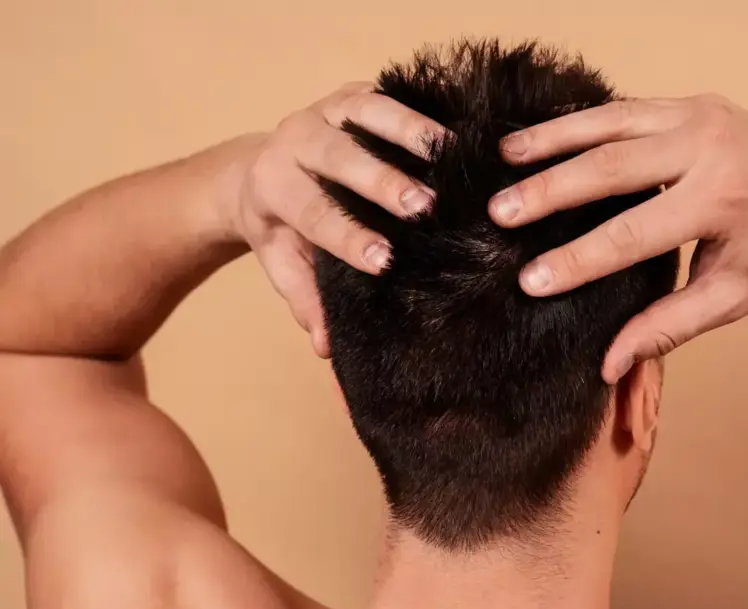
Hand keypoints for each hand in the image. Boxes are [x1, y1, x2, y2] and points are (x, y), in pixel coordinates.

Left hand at [221, 82, 446, 356]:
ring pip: (367, 112)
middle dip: (382, 181)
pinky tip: (460, 125)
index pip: (313, 214)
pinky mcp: (354, 93)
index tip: (385, 261)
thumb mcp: (285, 264)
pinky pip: (389, 93)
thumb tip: (327, 349)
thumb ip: (306, 303)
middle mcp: (295, 139)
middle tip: (423, 206)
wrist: (260, 167)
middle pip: (339, 157)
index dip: (348, 238)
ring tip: (452, 154)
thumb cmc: (282, 227)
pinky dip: (424, 106)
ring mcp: (327, 109)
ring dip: (411, 132)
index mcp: (274, 186)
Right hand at [488, 95, 747, 380]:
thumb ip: (665, 330)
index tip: (529, 280)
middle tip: (499, 212)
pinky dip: (584, 120)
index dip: (577, 261)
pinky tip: (545, 134)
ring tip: (504, 156)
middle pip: (612, 167)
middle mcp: (712, 147)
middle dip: (549, 190)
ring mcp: (704, 116)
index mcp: (723, 200)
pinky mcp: (697, 103)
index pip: (631, 235)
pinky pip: (629, 108)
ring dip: (554, 140)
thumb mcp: (729, 300)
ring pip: (612, 123)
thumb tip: (605, 366)